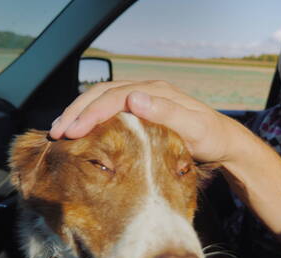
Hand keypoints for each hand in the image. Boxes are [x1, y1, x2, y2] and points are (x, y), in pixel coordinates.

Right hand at [49, 80, 237, 162]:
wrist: (223, 143)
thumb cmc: (211, 137)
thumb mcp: (194, 128)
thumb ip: (166, 112)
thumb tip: (134, 97)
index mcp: (156, 92)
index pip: (114, 97)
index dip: (91, 112)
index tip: (73, 131)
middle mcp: (146, 91)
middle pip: (102, 94)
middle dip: (76, 111)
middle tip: (57, 131)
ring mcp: (143, 100)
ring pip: (102, 99)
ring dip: (79, 112)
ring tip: (60, 130)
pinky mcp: (141, 111)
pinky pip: (109, 109)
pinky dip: (91, 117)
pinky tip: (81, 129)